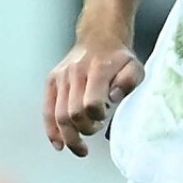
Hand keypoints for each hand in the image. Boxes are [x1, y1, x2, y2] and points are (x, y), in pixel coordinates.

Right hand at [44, 36, 143, 155]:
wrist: (100, 36)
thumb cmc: (119, 58)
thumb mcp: (135, 67)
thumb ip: (129, 82)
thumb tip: (113, 98)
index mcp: (98, 69)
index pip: (91, 103)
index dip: (97, 117)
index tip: (105, 116)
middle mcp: (75, 72)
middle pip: (73, 113)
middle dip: (84, 129)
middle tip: (95, 129)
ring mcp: (61, 76)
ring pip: (59, 115)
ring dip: (70, 136)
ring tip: (81, 146)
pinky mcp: (52, 80)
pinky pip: (47, 110)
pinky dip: (52, 130)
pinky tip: (60, 144)